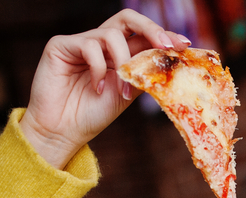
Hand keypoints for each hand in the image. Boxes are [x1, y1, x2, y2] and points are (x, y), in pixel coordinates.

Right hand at [19, 8, 190, 168]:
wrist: (62, 131)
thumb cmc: (93, 115)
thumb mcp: (127, 94)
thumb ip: (143, 74)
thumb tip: (171, 62)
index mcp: (117, 53)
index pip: (142, 35)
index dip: (164, 36)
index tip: (185, 45)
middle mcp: (100, 42)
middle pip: (127, 18)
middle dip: (151, 29)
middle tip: (167, 46)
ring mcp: (80, 41)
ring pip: (112, 34)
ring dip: (124, 63)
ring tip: (123, 91)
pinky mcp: (60, 45)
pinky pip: (89, 45)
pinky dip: (98, 68)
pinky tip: (96, 88)